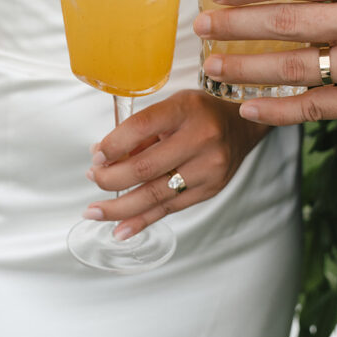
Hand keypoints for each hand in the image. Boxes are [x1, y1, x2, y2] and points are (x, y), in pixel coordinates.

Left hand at [83, 90, 268, 237]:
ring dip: (119, 207)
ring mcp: (208, 168)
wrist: (243, 127)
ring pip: (155, 195)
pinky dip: (141, 221)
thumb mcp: (172, 107)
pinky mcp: (210, 190)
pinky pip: (169, 209)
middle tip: (93, 178)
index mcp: (185, 110)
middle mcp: (200, 139)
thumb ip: (141, 131)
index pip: (142, 126)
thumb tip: (103, 156)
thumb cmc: (200, 113)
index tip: (97, 156)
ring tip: (94, 211)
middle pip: (145, 167)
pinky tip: (120, 229)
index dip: (113, 145)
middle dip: (111, 179)